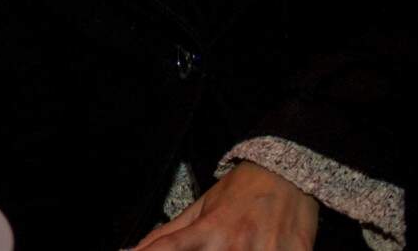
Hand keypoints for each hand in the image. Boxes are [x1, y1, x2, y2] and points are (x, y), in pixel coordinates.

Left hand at [133, 162, 318, 250]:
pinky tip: (263, 247)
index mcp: (209, 230)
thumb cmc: (239, 193)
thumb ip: (168, 234)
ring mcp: (266, 250)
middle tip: (214, 244)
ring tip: (241, 244)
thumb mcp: (201, 208)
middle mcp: (234, 242)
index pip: (170, 247)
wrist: (285, 175)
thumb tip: (132, 250)